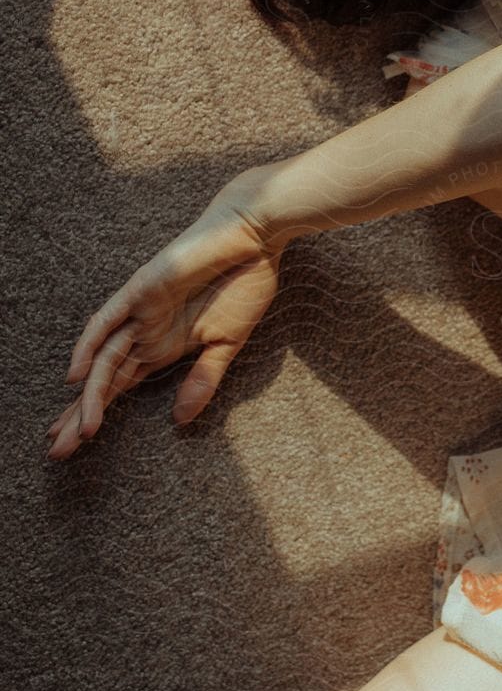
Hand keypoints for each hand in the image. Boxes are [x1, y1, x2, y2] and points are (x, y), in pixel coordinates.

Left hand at [45, 172, 285, 459]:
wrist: (256, 237)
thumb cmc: (246, 283)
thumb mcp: (227, 343)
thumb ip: (203, 378)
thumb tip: (180, 420)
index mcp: (165, 345)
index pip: (120, 385)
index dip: (96, 413)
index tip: (76, 445)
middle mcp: (145, 331)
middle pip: (103, 379)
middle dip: (80, 415)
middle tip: (58, 453)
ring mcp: (140, 310)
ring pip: (103, 358)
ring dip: (89, 395)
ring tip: (76, 432)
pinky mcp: (141, 289)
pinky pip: (107, 320)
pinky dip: (89, 345)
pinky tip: (76, 375)